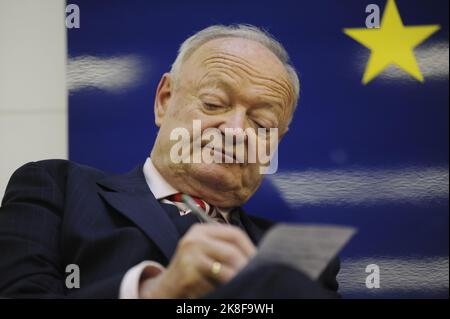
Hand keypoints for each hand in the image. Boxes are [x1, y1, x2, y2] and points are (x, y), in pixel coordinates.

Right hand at [139, 223, 255, 297]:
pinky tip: (217, 291)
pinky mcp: (187, 275)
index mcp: (202, 230)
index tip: (260, 260)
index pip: (234, 234)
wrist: (167, 286)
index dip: (250, 248)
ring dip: (235, 280)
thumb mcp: (207, 251)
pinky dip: (219, 290)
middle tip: (255, 275)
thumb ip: (226, 248)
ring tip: (241, 283)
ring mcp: (189, 257)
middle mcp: (194, 239)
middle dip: (245, 266)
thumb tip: (258, 255)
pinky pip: (213, 285)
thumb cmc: (194, 268)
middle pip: (231, 252)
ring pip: (224, 270)